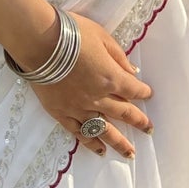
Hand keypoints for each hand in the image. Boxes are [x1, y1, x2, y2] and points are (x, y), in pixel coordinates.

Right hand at [29, 13, 152, 159]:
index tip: (148, 94)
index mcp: (111, 78)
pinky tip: (99, 150)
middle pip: (123, 113)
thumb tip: (132, 71)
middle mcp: (98, 98)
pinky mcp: (61, 113)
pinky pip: (79, 133)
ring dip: (119, 142)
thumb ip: (118, 57)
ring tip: (129, 153)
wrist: (39, 42)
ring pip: (103, 129)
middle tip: (149, 130)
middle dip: (139, 122)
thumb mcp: (102, 37)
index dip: (143, 92)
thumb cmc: (72, 33)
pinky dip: (90, 143)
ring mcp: (79, 108)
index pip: (133, 89)